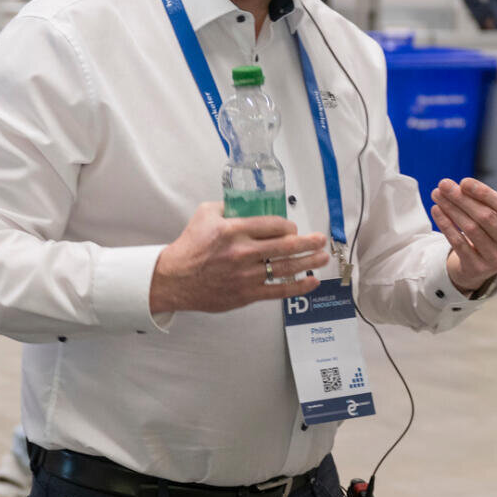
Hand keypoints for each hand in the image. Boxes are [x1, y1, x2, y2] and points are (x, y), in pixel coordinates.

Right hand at [150, 202, 329, 314]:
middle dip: (308, 242)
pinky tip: (311, 281)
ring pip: (285, 268)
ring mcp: (246, 275)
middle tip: (321, 240)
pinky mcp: (246, 294)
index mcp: (233, 230)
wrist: (175, 279)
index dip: (288, 225)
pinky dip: (297, 286)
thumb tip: (246, 203)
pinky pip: (278, 290)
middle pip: (285, 246)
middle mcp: (242, 252)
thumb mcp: (204, 215)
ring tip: (322, 257)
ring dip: (308, 262)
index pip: (272, 225)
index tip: (292, 227)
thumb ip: (228, 206)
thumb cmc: (189, 248)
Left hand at [430, 160, 496, 294]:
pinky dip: (446, 225)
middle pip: (486, 218)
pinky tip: (437, 210)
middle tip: (444, 184)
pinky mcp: (478, 269)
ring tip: (438, 194)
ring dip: (452, 209)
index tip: (464, 181)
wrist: (486, 261)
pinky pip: (459, 244)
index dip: (484, 193)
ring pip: (471, 229)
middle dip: (463, 199)